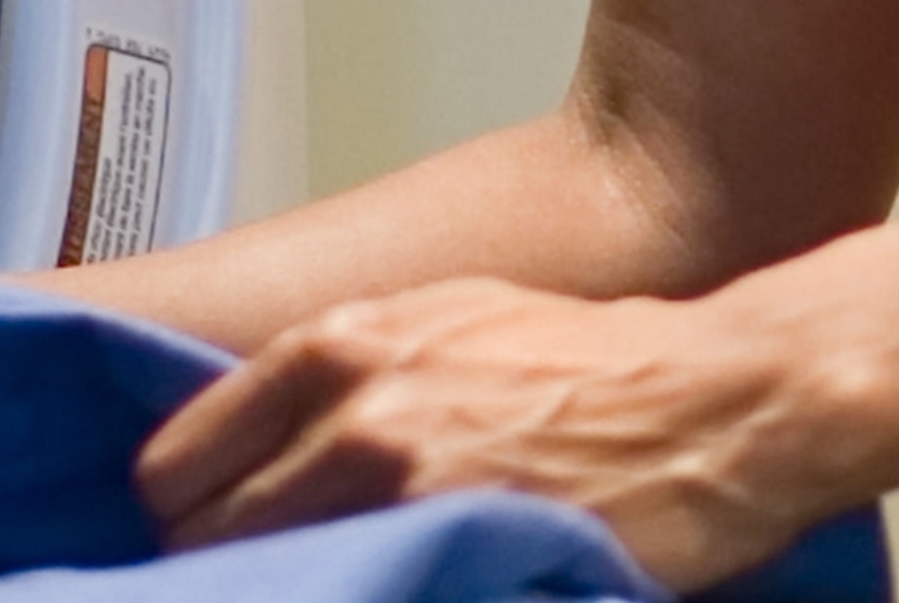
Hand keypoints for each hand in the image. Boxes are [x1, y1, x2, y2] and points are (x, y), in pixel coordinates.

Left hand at [133, 276, 825, 587]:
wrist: (722, 397)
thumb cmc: (606, 359)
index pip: (176, 465)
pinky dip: (355, 598)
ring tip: (344, 582)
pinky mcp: (448, 548)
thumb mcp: (459, 323)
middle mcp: (352, 404)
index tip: (218, 544)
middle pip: (199, 536)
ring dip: (289, 588)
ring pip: (255, 582)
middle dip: (224, 568)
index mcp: (343, 342)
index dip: (194, 515)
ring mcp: (397, 484)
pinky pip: (344, 595)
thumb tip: (278, 449)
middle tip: (277, 580)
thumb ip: (358, 376)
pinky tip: (389, 590)